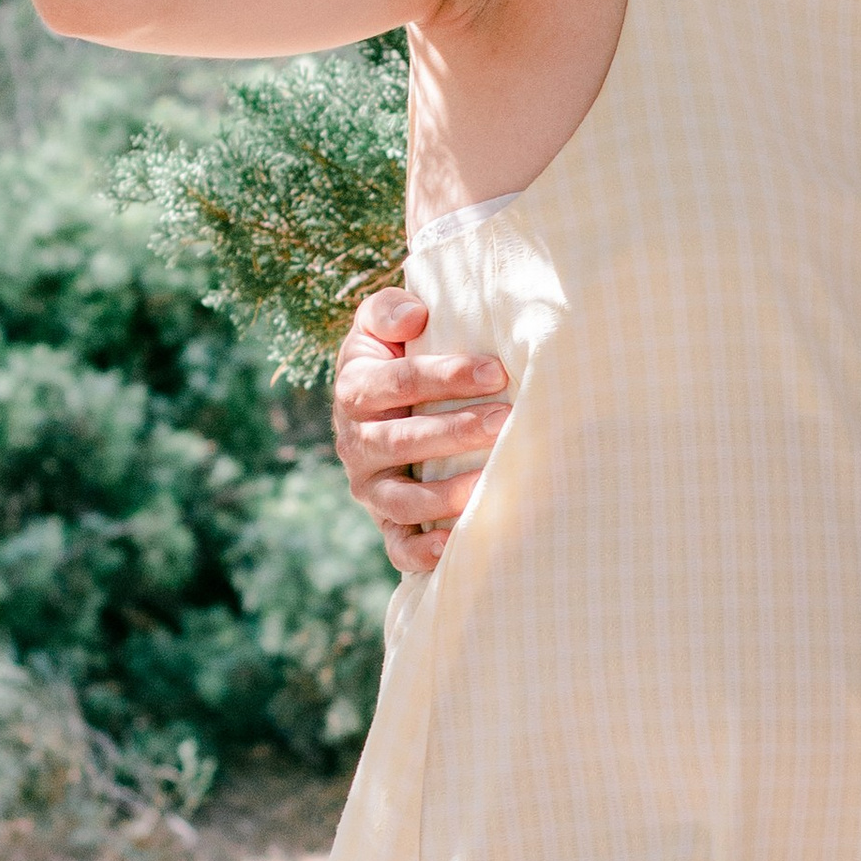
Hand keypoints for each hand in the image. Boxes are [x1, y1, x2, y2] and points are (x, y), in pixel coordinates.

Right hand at [333, 285, 510, 576]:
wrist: (387, 401)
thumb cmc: (398, 354)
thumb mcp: (381, 322)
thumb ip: (388, 310)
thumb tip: (413, 316)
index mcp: (354, 390)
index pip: (395, 383)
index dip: (445, 377)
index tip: (496, 371)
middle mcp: (355, 443)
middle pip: (400, 441)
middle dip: (455, 432)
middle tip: (506, 421)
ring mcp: (369, 487)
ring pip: (400, 498)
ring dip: (444, 494)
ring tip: (489, 483)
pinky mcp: (386, 523)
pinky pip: (398, 545)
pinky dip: (422, 551)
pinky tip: (456, 543)